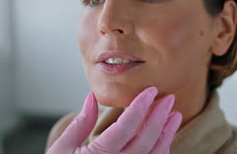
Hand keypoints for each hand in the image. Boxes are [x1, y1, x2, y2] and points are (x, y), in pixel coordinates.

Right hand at [47, 87, 181, 153]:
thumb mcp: (62, 149)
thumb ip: (80, 123)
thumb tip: (93, 96)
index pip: (125, 127)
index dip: (140, 106)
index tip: (151, 90)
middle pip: (145, 141)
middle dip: (159, 117)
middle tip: (169, 98)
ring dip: (167, 134)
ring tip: (174, 115)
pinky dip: (162, 151)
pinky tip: (165, 137)